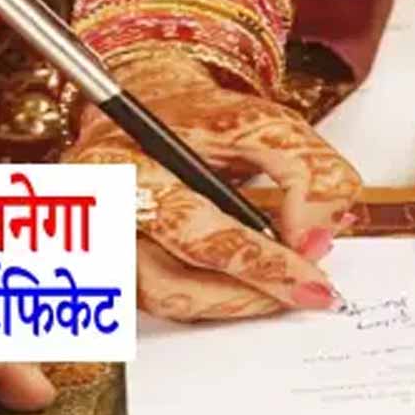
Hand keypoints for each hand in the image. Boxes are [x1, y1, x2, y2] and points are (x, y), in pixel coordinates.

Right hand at [64, 53, 360, 321]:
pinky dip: (216, 298)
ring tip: (282, 284)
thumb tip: (314, 237)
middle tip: (305, 292)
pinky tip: (250, 282)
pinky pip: (168, 303)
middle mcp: (101, 213)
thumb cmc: (198, 119)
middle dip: (251, 294)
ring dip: (235, 303)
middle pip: (172, 283)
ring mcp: (100, 248)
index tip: (311, 280)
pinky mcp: (112, 271)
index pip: (195, 231)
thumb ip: (304, 169)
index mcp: (128, 166)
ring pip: (169, 303)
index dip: (261, 263)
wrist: (151, 112)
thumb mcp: (263, 123)